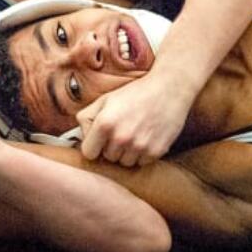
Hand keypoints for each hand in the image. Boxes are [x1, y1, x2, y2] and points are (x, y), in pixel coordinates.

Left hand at [75, 70, 193, 165]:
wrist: (170, 88)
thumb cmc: (136, 93)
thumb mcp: (105, 99)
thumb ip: (86, 118)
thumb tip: (81, 138)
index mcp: (104, 123)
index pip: (88, 153)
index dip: (94, 146)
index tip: (101, 139)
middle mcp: (121, 137)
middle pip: (108, 158)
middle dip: (112, 147)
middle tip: (123, 130)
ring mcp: (139, 146)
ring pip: (125, 163)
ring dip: (127, 152)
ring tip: (136, 133)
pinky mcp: (156, 151)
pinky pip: (142, 162)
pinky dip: (143, 153)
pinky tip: (147, 136)